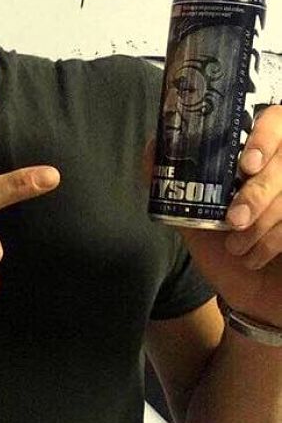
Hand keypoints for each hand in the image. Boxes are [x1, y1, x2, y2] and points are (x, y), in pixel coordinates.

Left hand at [170, 106, 281, 326]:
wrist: (254, 301)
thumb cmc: (227, 257)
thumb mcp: (195, 222)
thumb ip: (177, 188)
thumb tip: (152, 148)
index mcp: (263, 163)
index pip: (277, 121)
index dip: (266, 136)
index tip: (246, 164)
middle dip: (258, 192)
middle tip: (235, 219)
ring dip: (263, 224)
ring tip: (238, 248)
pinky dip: (275, 239)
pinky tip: (254, 258)